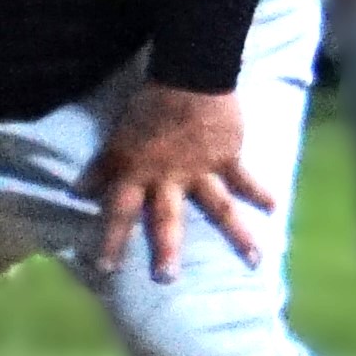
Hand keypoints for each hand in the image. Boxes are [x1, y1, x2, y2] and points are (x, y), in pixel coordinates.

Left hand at [82, 82, 282, 280]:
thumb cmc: (148, 105)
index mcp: (139, 172)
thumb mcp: (118, 137)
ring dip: (237, 234)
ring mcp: (202, 170)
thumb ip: (103, 166)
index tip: (106, 268)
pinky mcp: (228, 156)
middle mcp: (169, 178)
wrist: (188, 75)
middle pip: (167, 219)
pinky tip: (274, 207)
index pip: (120, 212)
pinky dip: (260, 192)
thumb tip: (81, 191)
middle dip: (166, 249)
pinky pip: (245, 178)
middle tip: (166, 279)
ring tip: (253, 261)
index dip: (112, 239)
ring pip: (218, 207)